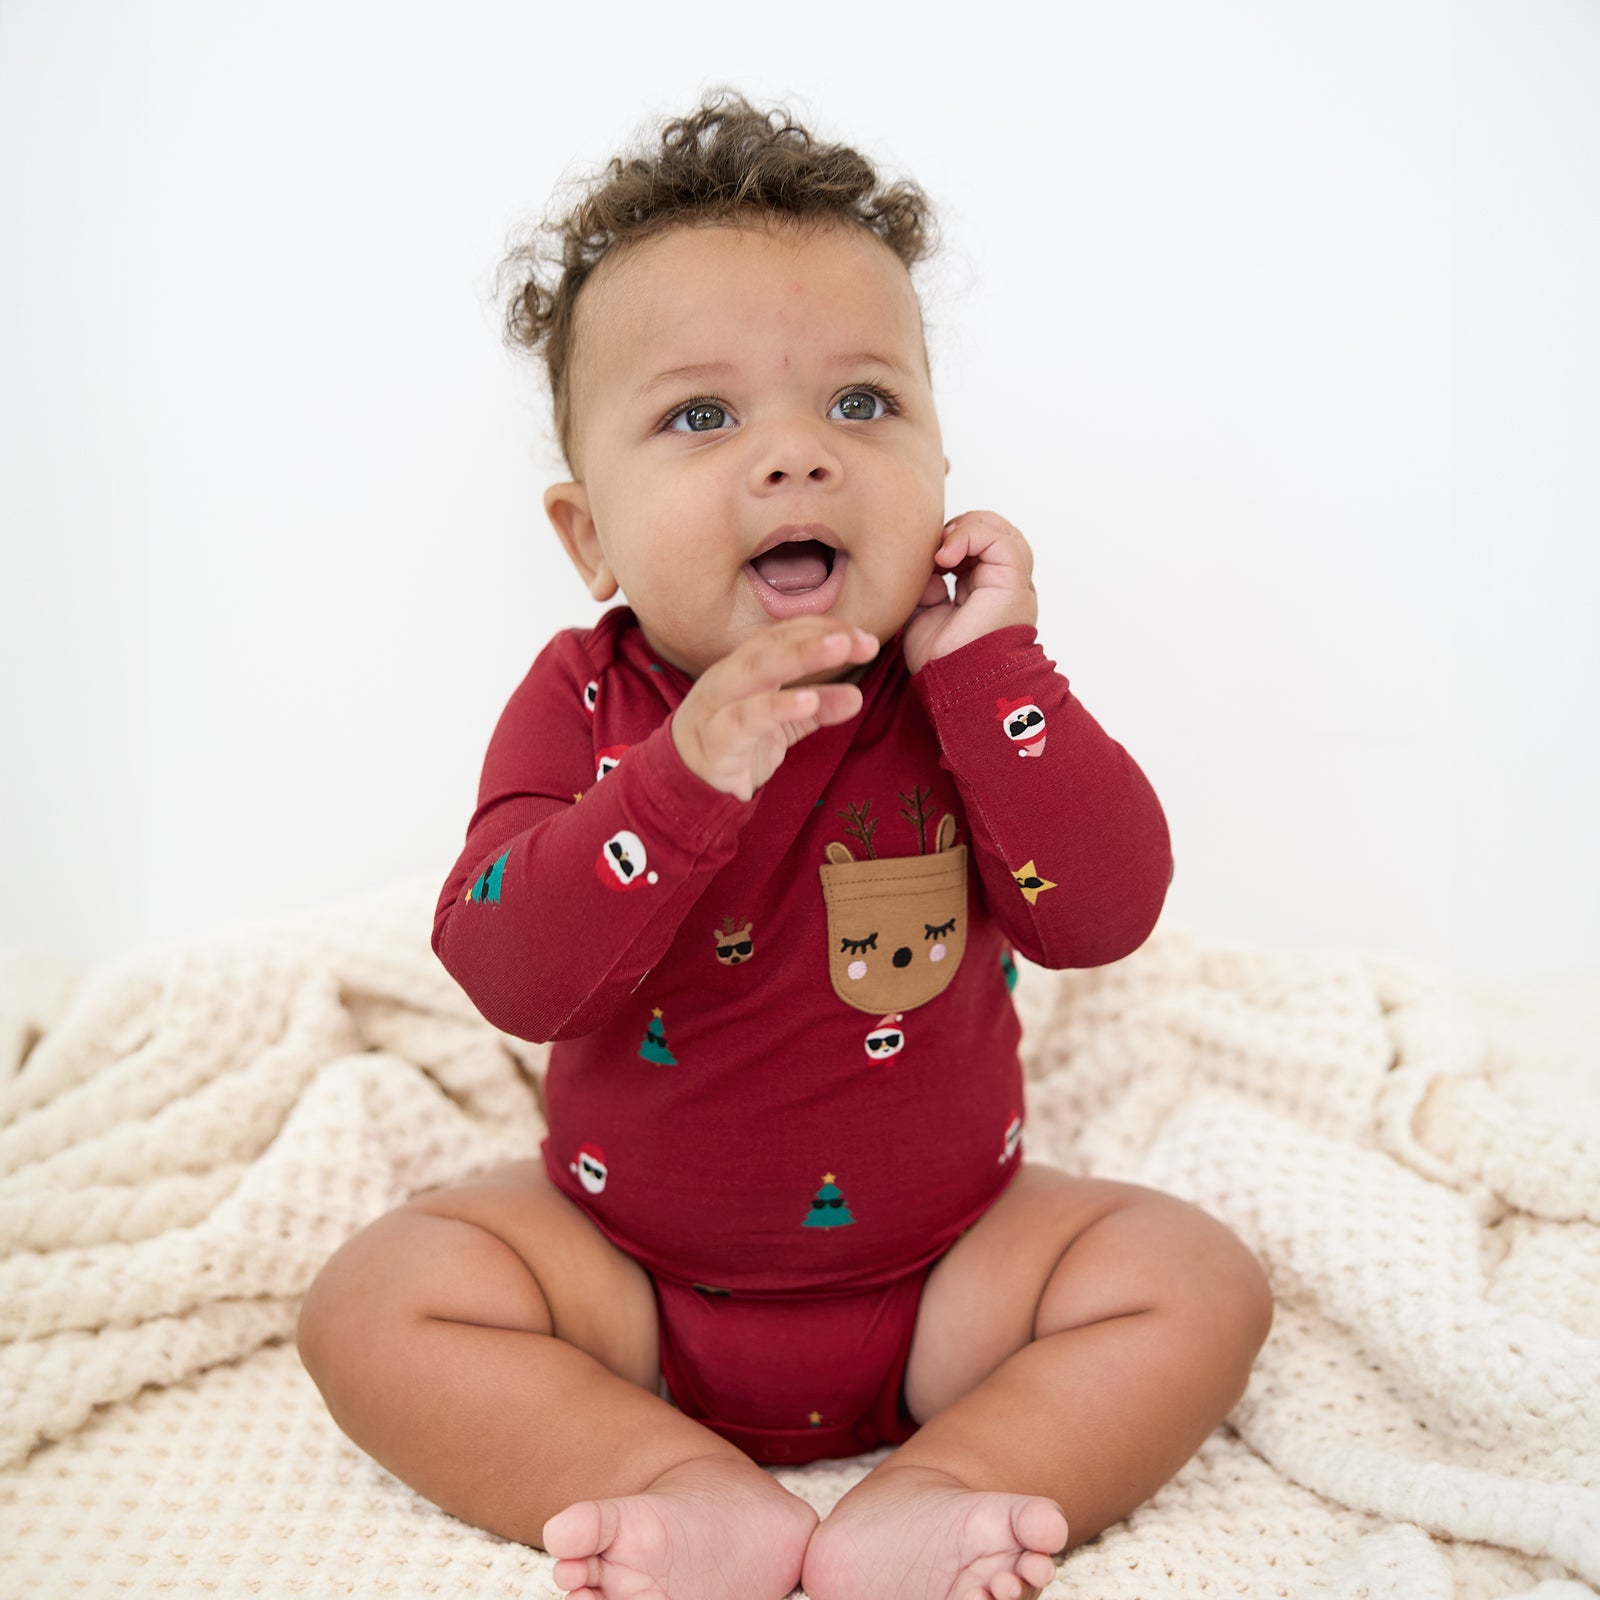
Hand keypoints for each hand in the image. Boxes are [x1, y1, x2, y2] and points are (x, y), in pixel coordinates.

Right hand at [671, 619, 879, 799]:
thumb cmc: (733, 743)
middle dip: (816, 636)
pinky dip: (776, 707)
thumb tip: (857, 696)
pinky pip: (743, 720)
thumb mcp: (782, 724)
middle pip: (770, 645)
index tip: (864, 638)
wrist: (685, 786)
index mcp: (744, 667)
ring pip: (754, 671)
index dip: (824, 629)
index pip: (784, 635)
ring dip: (799, 657)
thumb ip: (817, 707)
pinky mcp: (714, 743)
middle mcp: (728, 677)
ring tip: (839, 651)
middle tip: (860, 640)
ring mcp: (717, 707)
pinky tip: (808, 702)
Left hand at [902, 510, 1038, 673]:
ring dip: (965, 529)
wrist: (954, 684)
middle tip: (935, 548)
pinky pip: (999, 540)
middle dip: (962, 528)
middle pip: (995, 531)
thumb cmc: (941, 662)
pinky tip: (945, 557)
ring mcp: (1012, 583)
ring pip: (1001, 530)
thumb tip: (930, 568)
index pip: (979, 545)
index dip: (953, 539)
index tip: (928, 558)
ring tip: (941, 552)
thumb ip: (927, 586)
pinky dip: (969, 535)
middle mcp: (1004, 585)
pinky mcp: (1013, 582)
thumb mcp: (923, 614)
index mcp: (987, 591)